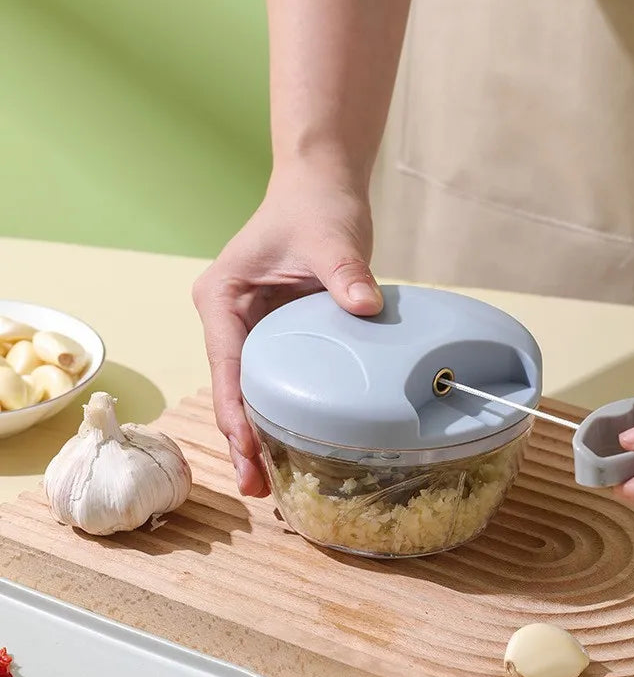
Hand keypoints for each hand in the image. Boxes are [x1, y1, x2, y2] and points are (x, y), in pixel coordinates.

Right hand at [192, 162, 382, 496]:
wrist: (321, 188)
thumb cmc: (314, 206)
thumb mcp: (329, 238)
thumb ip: (345, 273)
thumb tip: (367, 307)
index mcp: (223, 298)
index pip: (226, 364)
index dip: (235, 410)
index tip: (249, 449)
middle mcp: (229, 320)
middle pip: (233, 388)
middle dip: (243, 438)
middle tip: (259, 488)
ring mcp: (252, 330)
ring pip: (251, 391)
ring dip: (260, 434)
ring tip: (272, 484)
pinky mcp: (278, 336)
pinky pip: (278, 381)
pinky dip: (283, 413)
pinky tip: (296, 446)